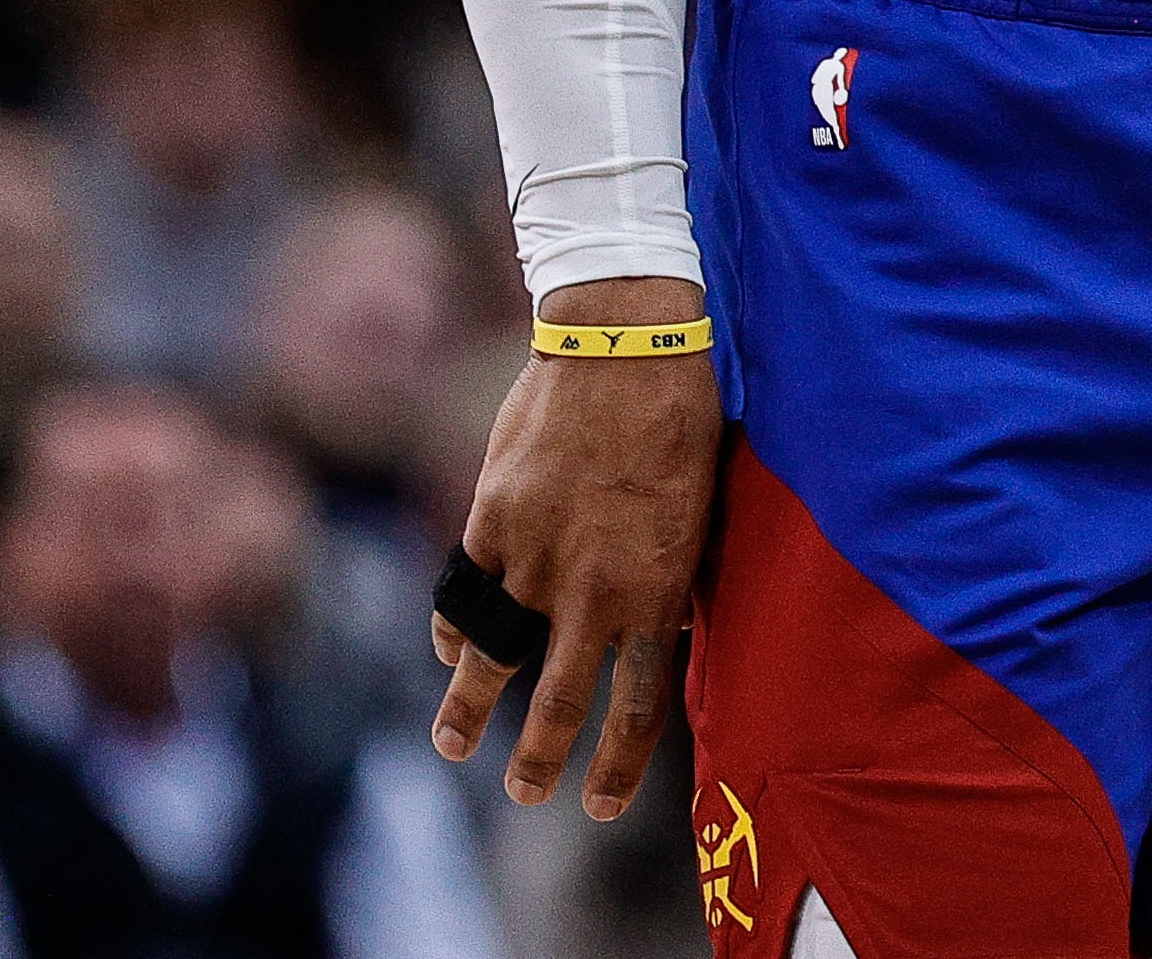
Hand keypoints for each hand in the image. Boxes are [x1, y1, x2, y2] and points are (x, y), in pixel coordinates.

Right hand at [430, 287, 719, 817]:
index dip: (618, 764)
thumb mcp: (700, 508)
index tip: (598, 806)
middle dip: (540, 761)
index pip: (641, 705)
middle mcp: (593, 592)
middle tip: (528, 796)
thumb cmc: (682, 417)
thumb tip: (663, 629)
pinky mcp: (490, 524)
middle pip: (558, 703)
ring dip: (469, 713)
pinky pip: (462, 598)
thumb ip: (674, 576)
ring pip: (492, 664)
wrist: (623, 346)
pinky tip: (450, 655)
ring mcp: (535, 562)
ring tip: (453, 747)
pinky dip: (453, 633)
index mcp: (657, 590)